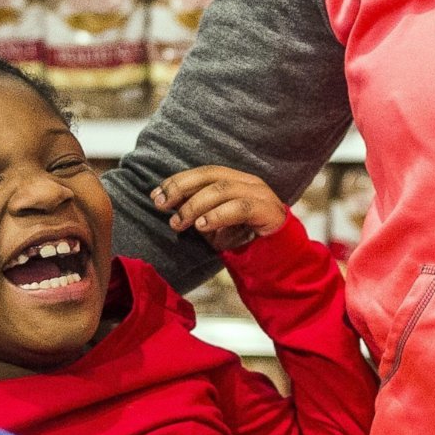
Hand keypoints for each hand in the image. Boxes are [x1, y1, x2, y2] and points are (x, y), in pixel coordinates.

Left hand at [150, 166, 287, 252]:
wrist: (278, 261)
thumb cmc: (242, 241)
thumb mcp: (213, 225)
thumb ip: (196, 213)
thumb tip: (169, 206)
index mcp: (235, 180)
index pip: (202, 173)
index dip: (177, 181)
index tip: (156, 195)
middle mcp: (248, 182)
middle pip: (210, 175)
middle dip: (181, 188)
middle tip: (162, 205)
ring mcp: (260, 194)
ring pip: (222, 189)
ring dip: (195, 205)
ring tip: (179, 222)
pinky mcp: (269, 211)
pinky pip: (241, 208)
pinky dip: (218, 215)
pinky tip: (202, 226)